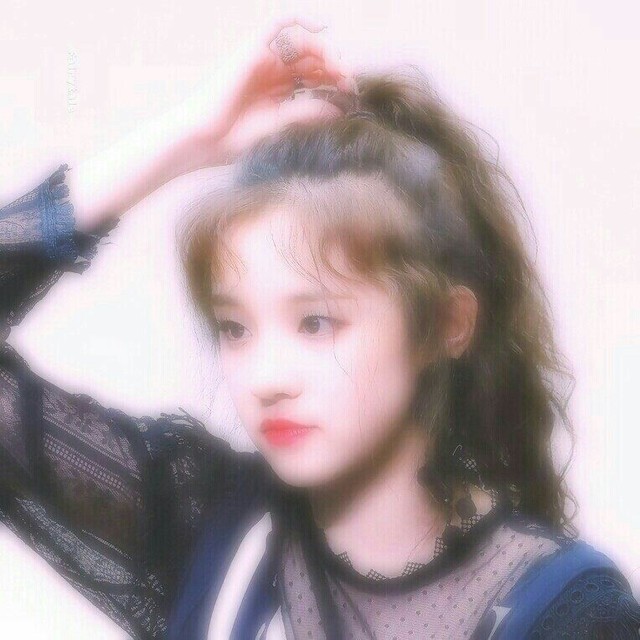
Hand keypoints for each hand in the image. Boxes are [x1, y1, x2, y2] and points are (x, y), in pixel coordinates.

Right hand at [192, 18, 355, 163]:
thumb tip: (339, 110)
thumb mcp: (281, 125)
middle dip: (334, 67)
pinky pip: (277, 25)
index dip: (336, 80)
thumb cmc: (236, 138)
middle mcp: (273, 71)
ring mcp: (263, 59)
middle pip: (312, 58)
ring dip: (324, 51)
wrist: (205, 139)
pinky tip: (320, 29)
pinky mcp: (252, 50)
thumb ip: (307, 113)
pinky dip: (298, 21)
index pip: (315, 76)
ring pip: (301, 43)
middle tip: (348, 82)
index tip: (351, 92)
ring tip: (338, 69)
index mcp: (280, 90)